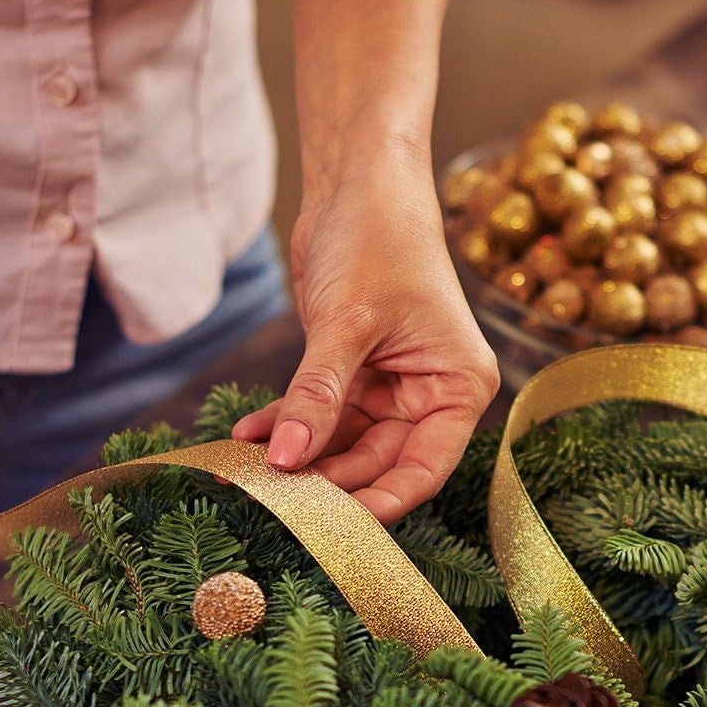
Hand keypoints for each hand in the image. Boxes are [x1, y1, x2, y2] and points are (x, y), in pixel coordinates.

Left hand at [233, 146, 498, 524]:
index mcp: (457, 389)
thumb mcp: (347, 323)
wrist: (357, 178)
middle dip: (329, 481)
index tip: (337, 527)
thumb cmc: (380, 238)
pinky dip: (285, 424)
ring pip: (342, 445)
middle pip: (379, 464)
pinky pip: (319, 415)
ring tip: (251, 469)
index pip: (424, 468)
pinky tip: (248, 433)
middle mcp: (429, 396)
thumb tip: (287, 458)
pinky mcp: (352, 374)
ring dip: (299, 456)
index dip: (383, 501)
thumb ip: (319, 395)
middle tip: (279, 500)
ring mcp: (390, 389)